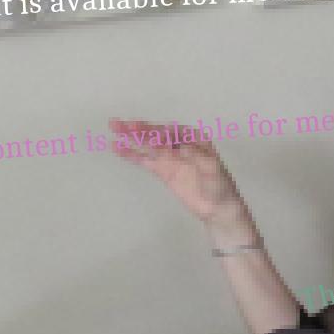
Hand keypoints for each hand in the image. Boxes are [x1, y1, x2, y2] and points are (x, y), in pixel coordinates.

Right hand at [109, 117, 247, 229]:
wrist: (218, 208)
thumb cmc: (219, 185)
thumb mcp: (210, 167)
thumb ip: (194, 154)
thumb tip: (178, 144)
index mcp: (195, 138)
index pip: (172, 131)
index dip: (158, 131)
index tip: (145, 132)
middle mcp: (180, 144)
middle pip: (158, 134)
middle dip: (140, 130)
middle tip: (122, 125)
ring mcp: (171, 158)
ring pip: (149, 145)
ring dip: (132, 137)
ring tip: (114, 129)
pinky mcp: (164, 171)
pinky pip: (146, 160)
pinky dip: (132, 154)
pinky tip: (118, 148)